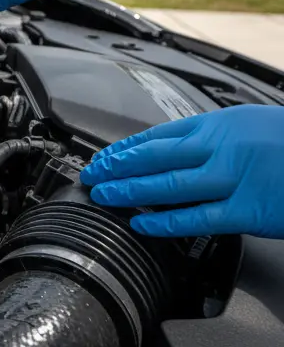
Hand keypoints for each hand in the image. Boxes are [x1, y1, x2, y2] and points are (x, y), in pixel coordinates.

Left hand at [80, 105, 283, 237]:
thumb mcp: (254, 125)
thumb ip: (219, 137)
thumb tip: (183, 149)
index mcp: (223, 122)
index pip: (161, 133)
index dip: (127, 147)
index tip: (105, 155)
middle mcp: (223, 146)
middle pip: (155, 156)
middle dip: (117, 167)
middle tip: (92, 174)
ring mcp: (233, 178)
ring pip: (166, 186)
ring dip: (129, 192)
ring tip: (104, 195)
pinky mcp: (247, 210)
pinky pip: (195, 218)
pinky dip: (164, 222)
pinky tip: (142, 224)